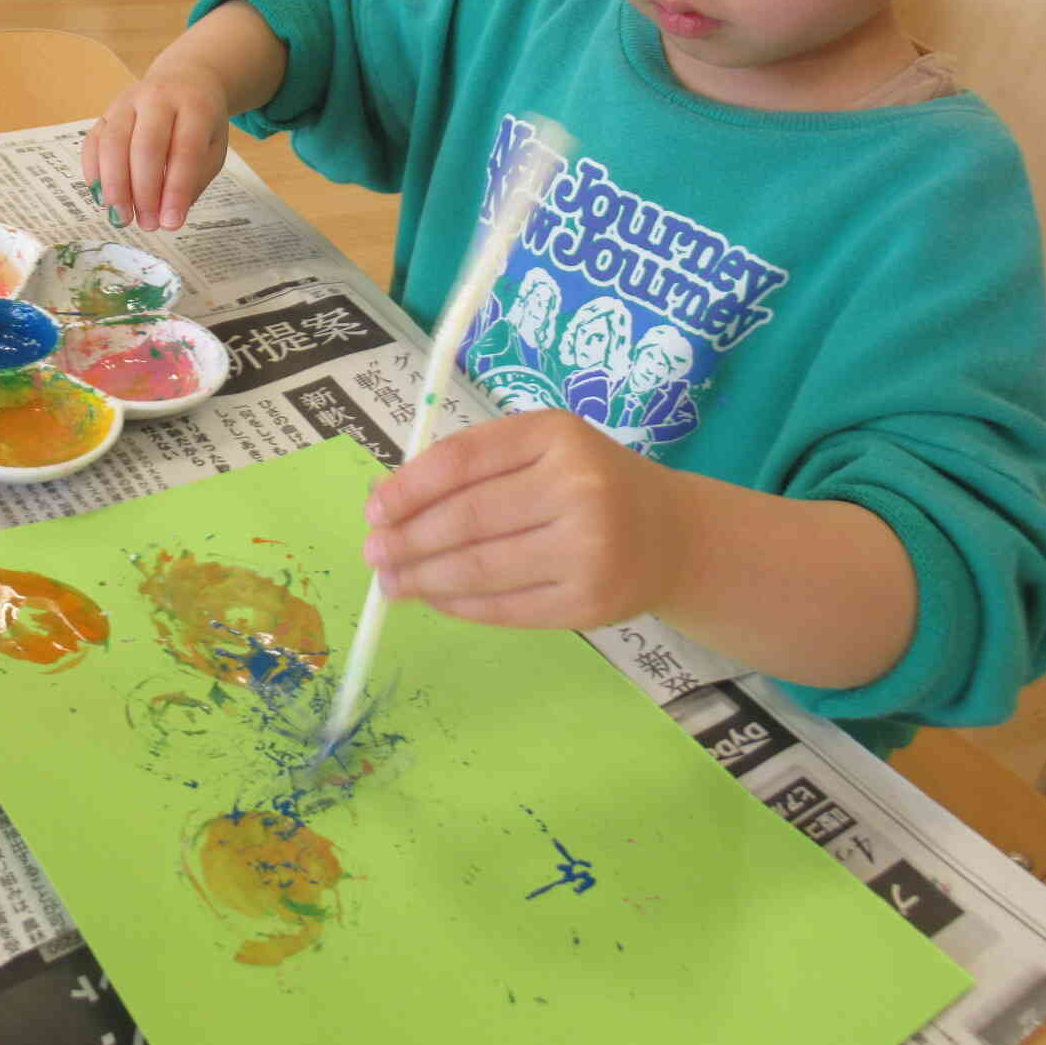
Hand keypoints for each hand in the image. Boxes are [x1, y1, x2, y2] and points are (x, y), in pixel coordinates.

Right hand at [82, 60, 231, 232]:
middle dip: (144, 191)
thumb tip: (168, 217)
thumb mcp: (214, 147)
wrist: (184, 79)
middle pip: (146, 146)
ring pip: (113, 142)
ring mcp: (127, 102)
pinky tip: (102, 197)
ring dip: (115, 185)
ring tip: (122, 217)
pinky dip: (94, 171)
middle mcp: (158, 98)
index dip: (176, 189)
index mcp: (194, 106)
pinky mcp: (106, 111)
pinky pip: (93, 141)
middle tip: (147, 224)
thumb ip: (194, 180)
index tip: (171, 223)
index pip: (185, 150)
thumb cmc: (201, 122)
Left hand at [361, 410, 690, 629]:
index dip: (409, 488)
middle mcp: (578, 488)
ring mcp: (587, 551)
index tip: (375, 510)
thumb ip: (476, 465)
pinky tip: (434, 598)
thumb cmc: (591, 482)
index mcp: (557, 435)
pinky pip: (504, 609)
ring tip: (392, 582)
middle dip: (407, 540)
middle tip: (373, 554)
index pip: (463, 460)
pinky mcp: (588, 604)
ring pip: (480, 569)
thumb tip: (390, 505)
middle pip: (466, 519)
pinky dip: (458, 606)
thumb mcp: (545, 448)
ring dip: (423, 579)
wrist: (672, 534)